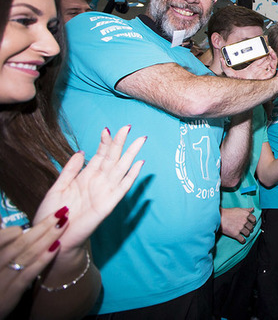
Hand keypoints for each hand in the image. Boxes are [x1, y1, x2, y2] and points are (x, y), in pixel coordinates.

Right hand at [0, 216, 66, 316]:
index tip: (30, 223)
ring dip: (48, 237)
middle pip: (20, 243)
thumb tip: (6, 220)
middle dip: (43, 226)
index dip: (16, 229)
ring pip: (28, 254)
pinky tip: (57, 247)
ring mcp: (4, 279)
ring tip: (63, 224)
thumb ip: (2, 241)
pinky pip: (29, 273)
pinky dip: (43, 259)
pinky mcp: (12, 292)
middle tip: (61, 212)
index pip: (2, 238)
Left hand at [33, 126, 145, 252]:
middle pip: (113, 158)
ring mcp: (105, 191)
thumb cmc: (53, 214)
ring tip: (140, 140)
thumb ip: (69, 170)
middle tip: (128, 127)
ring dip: (131, 154)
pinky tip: (139, 164)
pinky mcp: (108, 203)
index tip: (107, 129)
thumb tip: (82, 151)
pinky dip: (132, 176)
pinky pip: (123, 187)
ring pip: (121, 169)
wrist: (54, 236)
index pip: (100, 155)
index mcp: (86, 176)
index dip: (104, 142)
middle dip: (120, 143)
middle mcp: (98, 181)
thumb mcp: (57, 187)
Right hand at [220, 207, 255, 244]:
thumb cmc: (227, 213)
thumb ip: (246, 210)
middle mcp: (244, 221)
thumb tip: (252, 209)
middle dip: (249, 229)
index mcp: (246, 214)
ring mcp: (240, 228)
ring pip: (248, 233)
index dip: (252, 222)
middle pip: (251, 227)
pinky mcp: (235, 234)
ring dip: (246, 234)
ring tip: (244, 234)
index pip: (254, 220)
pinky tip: (242, 240)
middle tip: (247, 229)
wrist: (218, 217)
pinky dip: (243, 241)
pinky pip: (242, 239)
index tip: (251, 224)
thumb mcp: (238, 209)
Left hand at [221, 49, 277, 79]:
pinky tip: (271, 54)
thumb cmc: (240, 84)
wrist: (245, 91)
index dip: (260, 51)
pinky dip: (274, 59)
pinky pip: (274, 66)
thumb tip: (222, 60)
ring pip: (271, 60)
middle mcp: (260, 68)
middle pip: (266, 57)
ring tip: (269, 48)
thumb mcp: (231, 74)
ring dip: (271, 53)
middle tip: (265, 44)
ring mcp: (264, 71)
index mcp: (253, 67)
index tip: (259, 45)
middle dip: (267, 50)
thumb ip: (226, 67)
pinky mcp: (269, 75)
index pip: (258, 57)